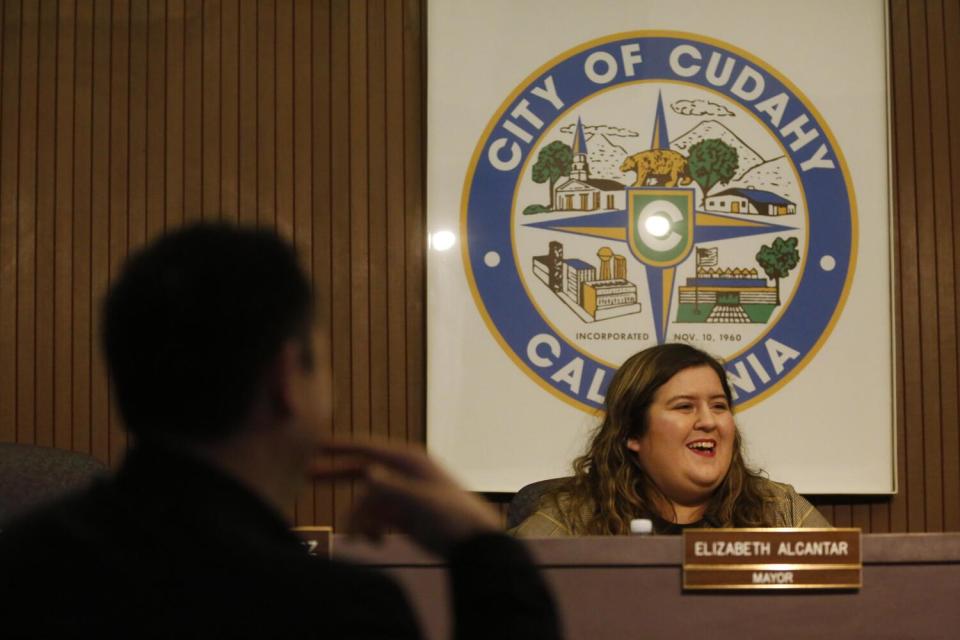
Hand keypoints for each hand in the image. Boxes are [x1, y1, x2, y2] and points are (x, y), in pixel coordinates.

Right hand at [311, 439, 500, 556]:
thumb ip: (393, 488)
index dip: (341, 445)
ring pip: (365, 502)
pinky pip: (374, 518)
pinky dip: (371, 530)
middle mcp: (402, 474)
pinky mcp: (401, 514)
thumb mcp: (422, 502)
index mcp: (409, 462)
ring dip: (360, 520)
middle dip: (336, 473)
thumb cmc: (453, 517)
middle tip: (307, 474)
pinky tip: (376, 543)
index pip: (368, 448)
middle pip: (361, 469)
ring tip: (363, 540)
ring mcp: (401, 494)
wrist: (473, 544)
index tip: (316, 443)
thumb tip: (366, 472)